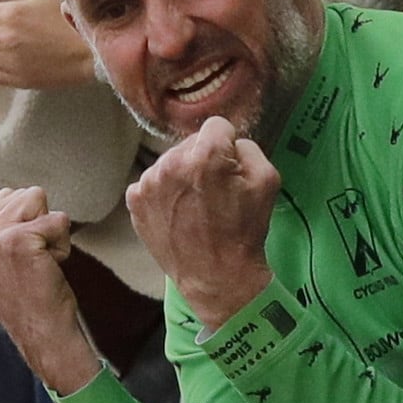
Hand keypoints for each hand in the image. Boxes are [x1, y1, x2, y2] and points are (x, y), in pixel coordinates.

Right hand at [0, 186, 101, 391]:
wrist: (42, 335)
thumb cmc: (27, 296)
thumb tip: (13, 194)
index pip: (5, 197)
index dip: (23, 226)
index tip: (17, 261)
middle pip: (22, 195)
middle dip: (37, 226)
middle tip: (30, 264)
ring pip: (38, 200)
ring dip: (50, 233)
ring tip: (38, 264)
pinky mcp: (17, 241)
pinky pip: (59, 220)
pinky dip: (63, 244)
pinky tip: (49, 269)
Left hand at [124, 116, 280, 328]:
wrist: (215, 277)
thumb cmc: (244, 231)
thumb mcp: (267, 180)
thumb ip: (249, 148)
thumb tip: (230, 142)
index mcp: (206, 154)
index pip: (217, 126)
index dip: (228, 145)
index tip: (230, 168)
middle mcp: (171, 162)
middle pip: (191, 143)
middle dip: (202, 159)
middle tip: (213, 192)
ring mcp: (148, 181)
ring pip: (170, 162)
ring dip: (181, 176)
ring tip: (194, 206)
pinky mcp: (134, 200)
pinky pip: (152, 182)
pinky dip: (163, 193)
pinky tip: (177, 213)